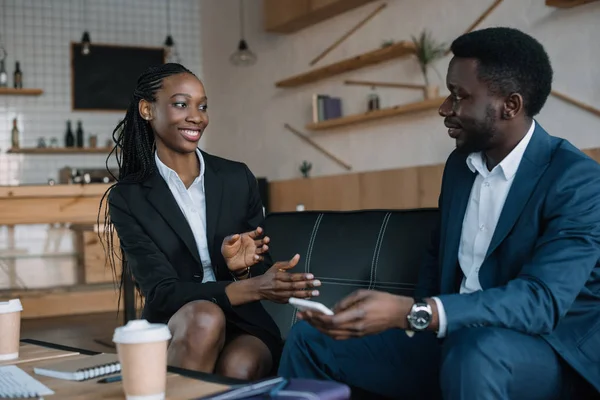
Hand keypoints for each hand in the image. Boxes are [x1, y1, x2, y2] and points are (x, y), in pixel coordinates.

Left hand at [222, 227, 269, 272]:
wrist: (227, 261)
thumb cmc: (228, 249)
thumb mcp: (227, 242)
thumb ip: (231, 238)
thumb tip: (236, 235)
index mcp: (247, 237)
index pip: (255, 233)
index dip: (258, 231)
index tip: (260, 230)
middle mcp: (252, 244)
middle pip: (262, 241)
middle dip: (265, 240)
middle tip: (266, 239)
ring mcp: (254, 252)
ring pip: (262, 249)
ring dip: (265, 248)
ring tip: (265, 247)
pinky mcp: (253, 259)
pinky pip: (259, 258)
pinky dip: (259, 258)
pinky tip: (255, 257)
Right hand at [254, 254, 320, 302]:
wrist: (258, 288)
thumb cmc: (269, 276)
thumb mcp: (276, 267)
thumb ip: (288, 263)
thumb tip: (297, 256)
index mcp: (277, 276)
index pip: (291, 277)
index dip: (301, 276)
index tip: (311, 276)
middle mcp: (278, 286)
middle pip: (294, 286)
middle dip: (307, 285)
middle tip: (317, 283)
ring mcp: (280, 295)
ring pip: (294, 294)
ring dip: (306, 294)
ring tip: (316, 292)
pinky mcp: (281, 301)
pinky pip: (292, 300)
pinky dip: (301, 299)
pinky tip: (308, 297)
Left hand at [298, 290, 412, 339]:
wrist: (399, 313)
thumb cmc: (382, 299)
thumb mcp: (362, 294)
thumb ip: (345, 302)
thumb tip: (331, 309)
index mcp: (357, 315)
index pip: (331, 321)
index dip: (317, 318)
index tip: (306, 312)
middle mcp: (356, 328)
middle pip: (329, 330)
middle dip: (313, 323)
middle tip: (302, 316)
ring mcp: (358, 334)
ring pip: (334, 335)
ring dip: (319, 329)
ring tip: (309, 321)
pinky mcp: (360, 336)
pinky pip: (341, 337)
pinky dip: (329, 332)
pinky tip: (323, 326)